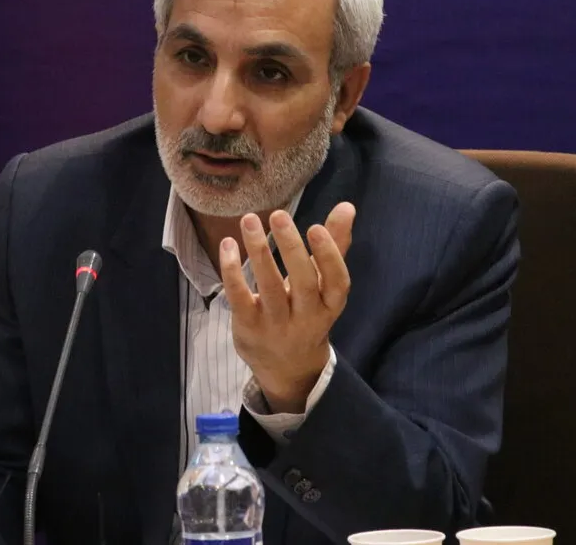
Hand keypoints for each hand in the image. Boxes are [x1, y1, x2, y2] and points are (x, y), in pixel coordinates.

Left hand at [220, 203, 353, 413]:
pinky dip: (232, 271)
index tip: (316, 227)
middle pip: (303, 283)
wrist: (287, 368)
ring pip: (269, 288)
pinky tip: (228, 245)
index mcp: (330, 304)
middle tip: (279, 215)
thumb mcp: (324, 285)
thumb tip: (347, 206)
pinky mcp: (249, 328)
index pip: (337, 282)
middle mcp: (307, 317)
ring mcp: (276, 325)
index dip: (328, 256)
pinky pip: (239, 298)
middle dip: (291, 248)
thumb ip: (335, 245)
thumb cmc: (308, 311)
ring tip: (249, 220)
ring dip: (259, 252)